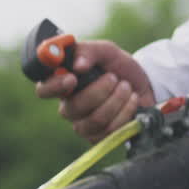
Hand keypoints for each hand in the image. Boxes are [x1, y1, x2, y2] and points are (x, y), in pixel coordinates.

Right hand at [34, 40, 154, 143]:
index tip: (72, 78)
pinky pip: (110, 130)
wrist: (144, 86)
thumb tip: (78, 65)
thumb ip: (89, 51)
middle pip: (73, 108)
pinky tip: (132, 100)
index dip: (54, 86)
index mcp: (64, 83)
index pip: (44, 90)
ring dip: (117, 100)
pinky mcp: (100, 138)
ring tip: (127, 87)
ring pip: (96, 120)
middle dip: (100, 91)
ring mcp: (84, 124)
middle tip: (114, 78)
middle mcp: (69, 106)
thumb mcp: (106, 51)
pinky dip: (126, 111)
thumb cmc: (119, 68)